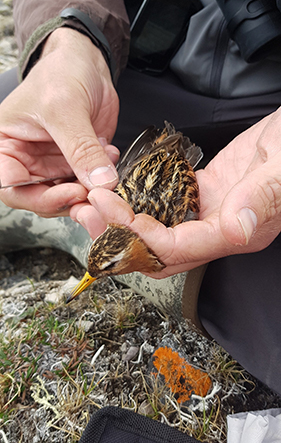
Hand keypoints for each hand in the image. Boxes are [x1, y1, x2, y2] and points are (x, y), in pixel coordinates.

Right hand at [0, 28, 119, 216]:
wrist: (86, 63)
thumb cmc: (60, 73)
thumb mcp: (66, 108)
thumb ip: (81, 148)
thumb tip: (100, 183)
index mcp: (6, 146)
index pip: (11, 187)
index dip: (38, 198)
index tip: (70, 192)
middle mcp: (27, 160)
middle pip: (40, 199)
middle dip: (69, 200)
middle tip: (93, 195)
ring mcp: (53, 164)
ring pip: (67, 196)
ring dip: (90, 193)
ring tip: (106, 176)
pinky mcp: (77, 164)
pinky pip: (89, 184)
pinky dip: (102, 178)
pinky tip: (110, 154)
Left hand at [70, 107, 280, 277]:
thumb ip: (262, 198)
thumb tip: (237, 229)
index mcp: (235, 233)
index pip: (178, 248)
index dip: (144, 236)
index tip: (115, 211)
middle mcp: (217, 230)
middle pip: (159, 252)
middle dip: (121, 238)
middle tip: (90, 213)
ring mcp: (207, 213)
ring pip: (156, 232)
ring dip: (123, 223)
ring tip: (95, 203)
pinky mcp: (201, 194)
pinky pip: (163, 207)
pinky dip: (139, 203)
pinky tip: (121, 190)